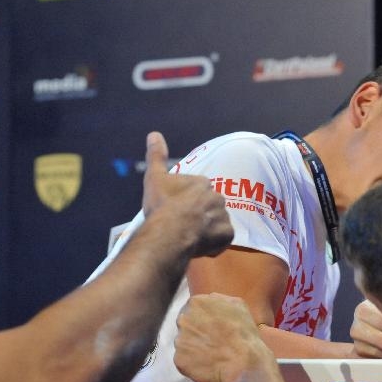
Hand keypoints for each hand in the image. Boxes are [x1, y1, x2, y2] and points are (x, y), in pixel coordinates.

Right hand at [141, 131, 233, 258]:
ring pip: (215, 224)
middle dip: (196, 216)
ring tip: (188, 238)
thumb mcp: (155, 178)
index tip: (173, 210)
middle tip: (180, 226)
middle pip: (207, 208)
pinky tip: (198, 247)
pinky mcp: (227, 235)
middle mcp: (218, 197)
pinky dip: (212, 245)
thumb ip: (156, 156)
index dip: (183, 202)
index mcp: (202, 183)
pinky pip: (221, 240)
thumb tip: (154, 134)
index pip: (195, 192)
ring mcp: (224, 216)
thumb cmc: (162, 205)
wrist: (171, 232)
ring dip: (205, 231)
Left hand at [174, 293, 274, 381]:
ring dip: (195, 348)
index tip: (213, 328)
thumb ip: (219, 300)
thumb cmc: (243, 333)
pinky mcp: (179, 359)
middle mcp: (184, 319)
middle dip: (197, 332)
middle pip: (186, 325)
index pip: (193, 309)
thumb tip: (211, 300)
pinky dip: (193, 364)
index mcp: (196, 303)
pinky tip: (208, 365)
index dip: (203, 319)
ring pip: (184, 343)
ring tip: (212, 355)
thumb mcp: (238, 305)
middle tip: (212, 342)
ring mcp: (179, 340)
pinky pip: (184, 361)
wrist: (242, 362)